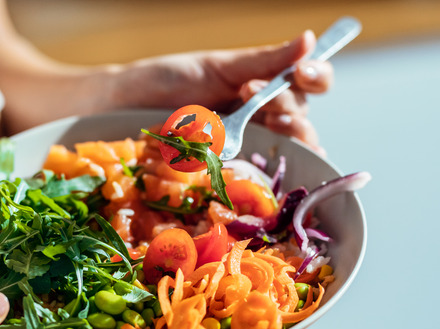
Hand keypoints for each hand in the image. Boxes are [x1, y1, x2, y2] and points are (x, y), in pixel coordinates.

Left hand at [108, 30, 332, 153]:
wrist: (123, 107)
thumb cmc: (167, 82)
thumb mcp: (217, 67)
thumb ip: (262, 60)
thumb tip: (308, 39)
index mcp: (263, 89)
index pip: (307, 84)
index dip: (315, 76)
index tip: (301, 72)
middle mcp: (261, 119)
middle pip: (301, 118)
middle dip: (290, 106)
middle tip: (257, 94)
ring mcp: (247, 148)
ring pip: (290, 149)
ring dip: (289, 135)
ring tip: (271, 122)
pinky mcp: (229, 174)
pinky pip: (262, 178)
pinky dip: (275, 174)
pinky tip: (276, 167)